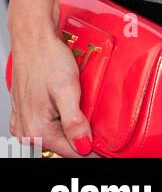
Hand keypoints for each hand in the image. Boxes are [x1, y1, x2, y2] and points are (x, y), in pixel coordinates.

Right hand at [8, 30, 100, 156]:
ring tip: (86, 118)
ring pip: (56, 137)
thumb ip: (74, 121)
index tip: (106, 152)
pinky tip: (69, 111)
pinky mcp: (26, 113)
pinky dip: (60, 122)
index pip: (71, 152)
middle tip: (102, 135)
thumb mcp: (67, 89)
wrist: (34, 38)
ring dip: (72, 131)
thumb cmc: (47, 57)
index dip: (92, 152)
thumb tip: (83, 146)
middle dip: (82, 141)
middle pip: (63, 146)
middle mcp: (27, 130)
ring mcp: (24, 122)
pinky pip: (47, 126)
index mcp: (37, 129)